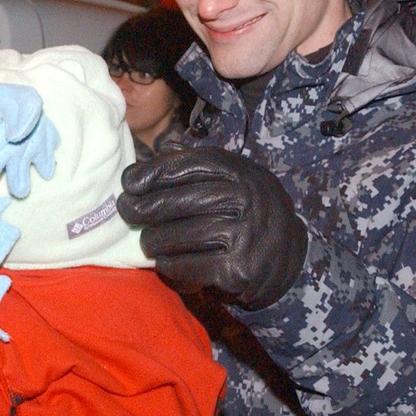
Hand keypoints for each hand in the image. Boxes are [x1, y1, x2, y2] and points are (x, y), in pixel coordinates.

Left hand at [117, 147, 307, 309]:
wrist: (288, 260)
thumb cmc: (249, 215)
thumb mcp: (235, 180)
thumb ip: (200, 165)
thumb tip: (161, 146)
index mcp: (242, 173)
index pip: (190, 166)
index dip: (154, 172)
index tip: (128, 182)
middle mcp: (246, 199)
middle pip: (180, 200)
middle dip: (145, 207)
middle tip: (127, 212)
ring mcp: (244, 235)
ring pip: (179, 235)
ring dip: (155, 241)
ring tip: (147, 243)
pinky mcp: (238, 269)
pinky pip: (188, 266)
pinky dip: (171, 266)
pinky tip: (165, 263)